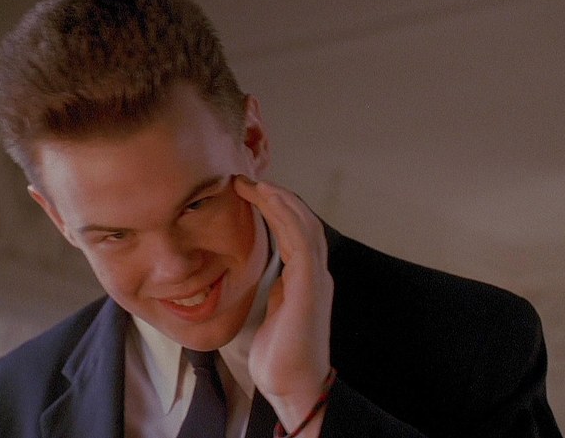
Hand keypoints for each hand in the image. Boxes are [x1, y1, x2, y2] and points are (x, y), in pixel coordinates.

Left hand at [233, 175, 333, 434]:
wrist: (294, 385)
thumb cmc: (281, 355)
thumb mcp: (275, 313)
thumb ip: (278, 291)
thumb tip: (271, 278)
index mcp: (307, 279)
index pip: (297, 233)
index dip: (278, 209)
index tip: (251, 194)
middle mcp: (316, 273)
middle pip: (303, 221)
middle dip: (278, 197)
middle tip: (248, 180)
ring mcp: (316, 278)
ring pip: (304, 224)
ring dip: (279, 199)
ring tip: (253, 184)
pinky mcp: (310, 285)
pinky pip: (300, 239)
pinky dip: (284, 215)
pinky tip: (266, 200)